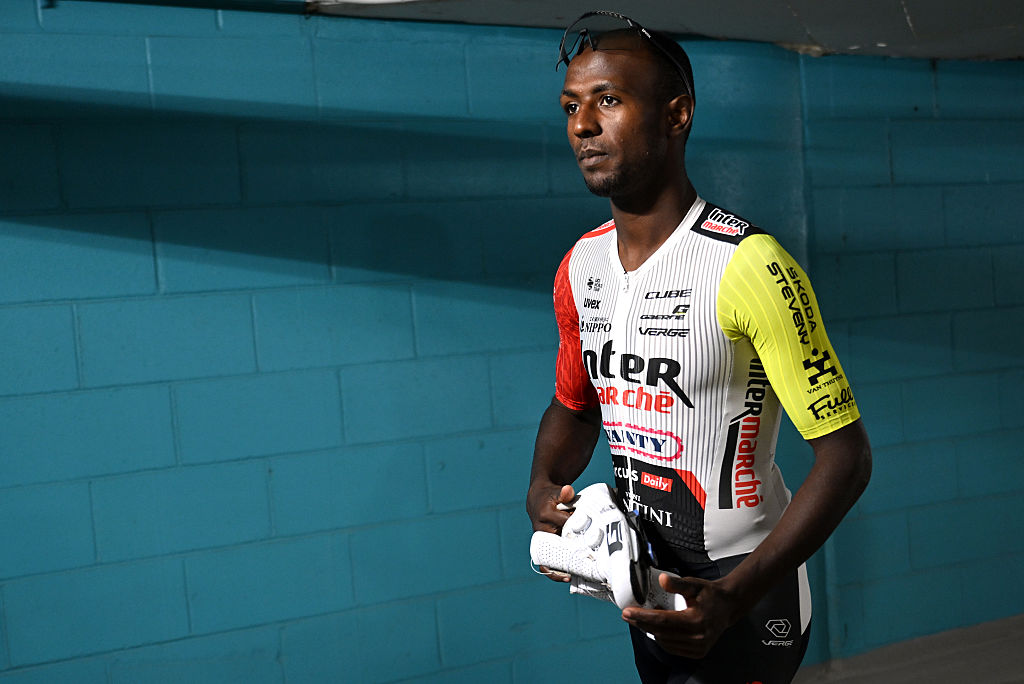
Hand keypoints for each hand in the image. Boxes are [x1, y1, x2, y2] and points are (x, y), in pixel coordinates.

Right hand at [526, 483, 576, 581]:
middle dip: (569, 554)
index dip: (577, 530)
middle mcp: (542, 530)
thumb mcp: (557, 492)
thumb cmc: (551, 497)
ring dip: (560, 568)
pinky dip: (555, 572)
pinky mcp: (545, 547)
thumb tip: (569, 490)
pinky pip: (547, 562)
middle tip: (583, 564)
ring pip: (549, 558)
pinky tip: (567, 578)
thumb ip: (564, 493)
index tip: (588, 537)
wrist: (537, 500)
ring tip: (572, 577)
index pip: (565, 524)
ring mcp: (543, 541)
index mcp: (545, 515)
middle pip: (556, 545)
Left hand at [621, 573, 736, 657]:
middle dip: (641, 623)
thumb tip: (662, 580)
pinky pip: (673, 648)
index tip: (627, 612)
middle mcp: (697, 637)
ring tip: (639, 620)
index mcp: (696, 620)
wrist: (728, 606)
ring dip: (650, 631)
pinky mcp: (698, 652)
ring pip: (665, 642)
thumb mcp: (694, 584)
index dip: (642, 616)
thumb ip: (677, 583)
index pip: (662, 620)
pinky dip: (661, 638)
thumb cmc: (710, 594)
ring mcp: (698, 647)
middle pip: (661, 632)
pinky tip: (655, 628)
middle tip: (627, 615)